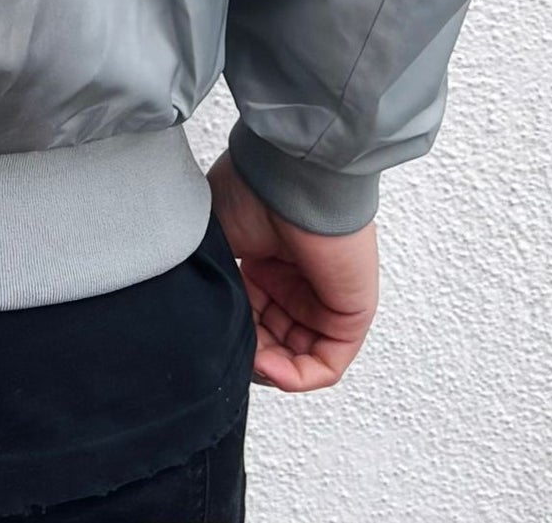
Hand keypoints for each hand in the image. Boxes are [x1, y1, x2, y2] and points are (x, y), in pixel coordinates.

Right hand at [208, 152, 378, 392]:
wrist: (292, 175)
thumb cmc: (252, 191)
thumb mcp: (215, 239)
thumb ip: (214, 279)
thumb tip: (201, 319)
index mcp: (265, 263)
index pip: (248, 315)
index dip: (230, 330)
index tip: (210, 334)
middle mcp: (296, 282)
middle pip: (272, 340)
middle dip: (250, 353)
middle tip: (231, 352)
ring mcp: (324, 299)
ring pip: (297, 357)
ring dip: (270, 368)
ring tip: (251, 360)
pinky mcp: (349, 314)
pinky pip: (326, 363)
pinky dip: (298, 376)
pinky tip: (271, 368)